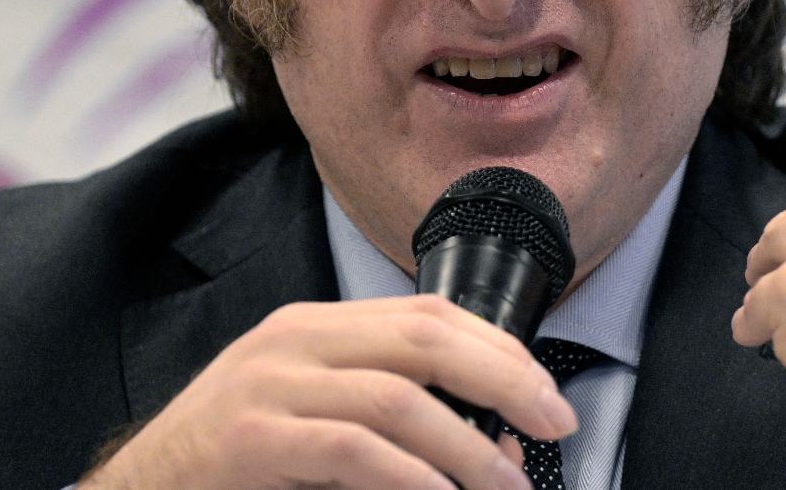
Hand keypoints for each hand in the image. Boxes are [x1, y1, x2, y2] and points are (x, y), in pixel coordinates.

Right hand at [81, 295, 571, 489]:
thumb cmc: (231, 461)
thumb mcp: (311, 415)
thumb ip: (387, 413)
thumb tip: (491, 444)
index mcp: (314, 328)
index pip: (427, 313)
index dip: (498, 348)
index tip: (545, 394)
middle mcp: (294, 341)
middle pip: (424, 337)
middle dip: (504, 379)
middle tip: (554, 422)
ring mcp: (269, 386)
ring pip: (397, 396)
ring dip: (468, 447)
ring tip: (507, 486)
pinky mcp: (251, 441)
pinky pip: (351, 448)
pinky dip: (410, 476)